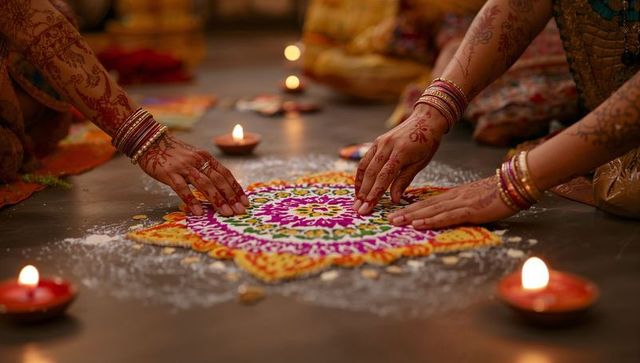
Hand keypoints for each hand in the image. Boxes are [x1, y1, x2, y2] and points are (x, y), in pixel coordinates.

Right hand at [137, 133, 248, 215]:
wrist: (150, 140)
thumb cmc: (173, 153)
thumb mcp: (194, 157)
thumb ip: (206, 169)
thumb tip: (221, 187)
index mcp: (205, 157)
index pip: (225, 174)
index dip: (236, 188)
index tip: (245, 201)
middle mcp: (198, 161)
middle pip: (218, 180)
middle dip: (231, 197)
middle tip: (239, 211)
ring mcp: (184, 167)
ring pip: (204, 184)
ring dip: (217, 199)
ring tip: (225, 213)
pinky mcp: (169, 173)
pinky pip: (182, 189)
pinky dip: (191, 200)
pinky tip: (198, 212)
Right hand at [354, 104, 446, 214]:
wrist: (425, 119)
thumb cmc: (426, 143)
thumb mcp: (420, 163)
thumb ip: (404, 180)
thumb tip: (393, 199)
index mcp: (401, 152)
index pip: (384, 177)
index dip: (374, 194)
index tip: (368, 207)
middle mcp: (387, 146)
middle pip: (371, 173)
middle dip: (364, 193)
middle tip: (359, 209)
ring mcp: (380, 143)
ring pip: (365, 167)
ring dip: (360, 186)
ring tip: (356, 201)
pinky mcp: (376, 142)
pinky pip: (365, 160)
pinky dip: (361, 174)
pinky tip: (359, 186)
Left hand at [387, 176, 515, 228]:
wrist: (515, 184)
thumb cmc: (498, 193)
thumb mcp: (475, 198)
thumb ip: (462, 205)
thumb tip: (450, 212)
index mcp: (454, 196)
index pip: (428, 203)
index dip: (410, 208)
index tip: (395, 213)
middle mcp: (453, 198)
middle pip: (425, 206)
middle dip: (405, 213)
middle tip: (387, 220)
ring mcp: (460, 203)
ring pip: (431, 211)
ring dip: (412, 217)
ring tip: (396, 222)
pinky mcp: (470, 210)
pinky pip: (446, 217)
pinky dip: (431, 221)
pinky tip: (418, 224)